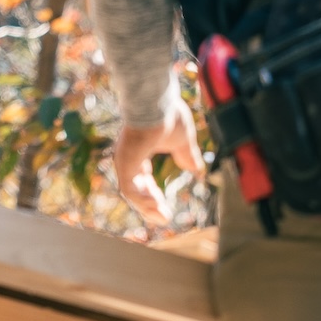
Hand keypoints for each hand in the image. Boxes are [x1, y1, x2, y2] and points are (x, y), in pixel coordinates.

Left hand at [113, 99, 202, 224]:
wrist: (157, 101)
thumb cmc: (167, 115)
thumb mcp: (182, 141)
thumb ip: (187, 156)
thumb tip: (196, 169)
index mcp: (139, 152)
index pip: (142, 179)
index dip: (153, 195)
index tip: (166, 210)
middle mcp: (128, 157)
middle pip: (136, 189)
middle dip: (150, 205)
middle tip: (164, 218)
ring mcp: (124, 160)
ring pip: (131, 192)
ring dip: (147, 207)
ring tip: (163, 217)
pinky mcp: (124, 162)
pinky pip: (128, 189)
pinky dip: (141, 201)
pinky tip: (155, 207)